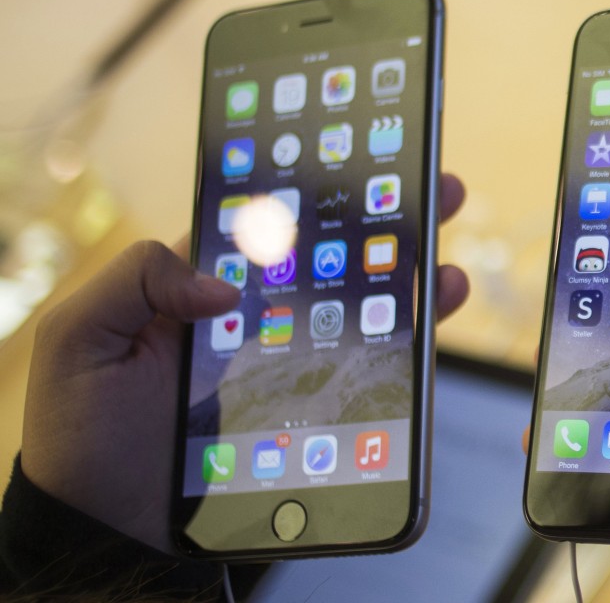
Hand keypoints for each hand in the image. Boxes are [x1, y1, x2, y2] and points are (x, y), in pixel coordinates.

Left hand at [20, 174, 468, 552]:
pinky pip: (363, 372)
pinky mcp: (307, 410)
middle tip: (435, 190)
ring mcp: (286, 364)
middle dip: (385, 222)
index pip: (269, 228)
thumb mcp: (79, 337)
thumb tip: (223, 284)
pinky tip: (430, 327)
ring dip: (410, 281)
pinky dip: (404, 349)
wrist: (111, 530)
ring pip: (359, 312)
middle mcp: (254, 320)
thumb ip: (136, 279)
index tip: (360, 163)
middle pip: (330, 260)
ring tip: (446, 266)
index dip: (316, 192)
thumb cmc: (83, 433)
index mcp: (201, 289)